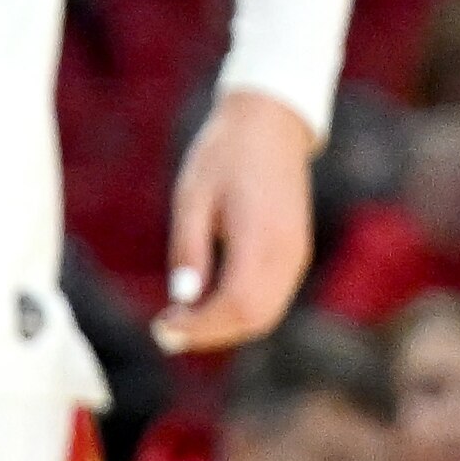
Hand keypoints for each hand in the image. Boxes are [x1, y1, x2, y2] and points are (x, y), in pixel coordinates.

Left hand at [156, 89, 319, 353]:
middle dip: (209, 334)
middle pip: (254, 319)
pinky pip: (272, 299)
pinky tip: (206, 306)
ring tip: (180, 323)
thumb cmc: (223, 155)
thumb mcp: (192, 196)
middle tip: (165, 333)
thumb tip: (182, 300)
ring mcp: (296, 255)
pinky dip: (240, 313)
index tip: (162, 329)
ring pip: (266, 315)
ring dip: (224, 328)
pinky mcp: (295, 253)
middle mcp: (287, 253)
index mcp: (261, 238)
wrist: (269, 126)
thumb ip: (189, 248)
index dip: (200, 327)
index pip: (236, 305)